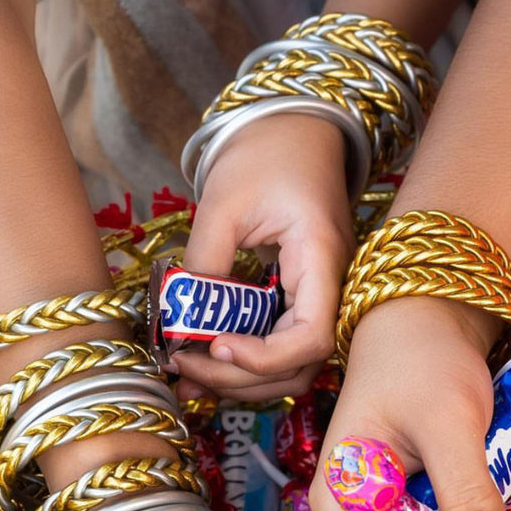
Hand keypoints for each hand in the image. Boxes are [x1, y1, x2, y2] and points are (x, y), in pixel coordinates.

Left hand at [173, 113, 354, 402]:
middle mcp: (330, 289)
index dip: (265, 357)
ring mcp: (317, 299)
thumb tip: (180, 323)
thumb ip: (204, 264)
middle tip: (183, 367)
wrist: (295, 132)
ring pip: (289, 367)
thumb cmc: (266, 154)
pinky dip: (241, 362)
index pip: (312, 337)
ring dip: (239, 379)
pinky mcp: (298, 301)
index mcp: (322, 259)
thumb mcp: (223, 204)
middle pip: (299, 365)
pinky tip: (200, 362)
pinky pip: (277, 345)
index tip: (215, 347)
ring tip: (186, 372)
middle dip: (240, 378)